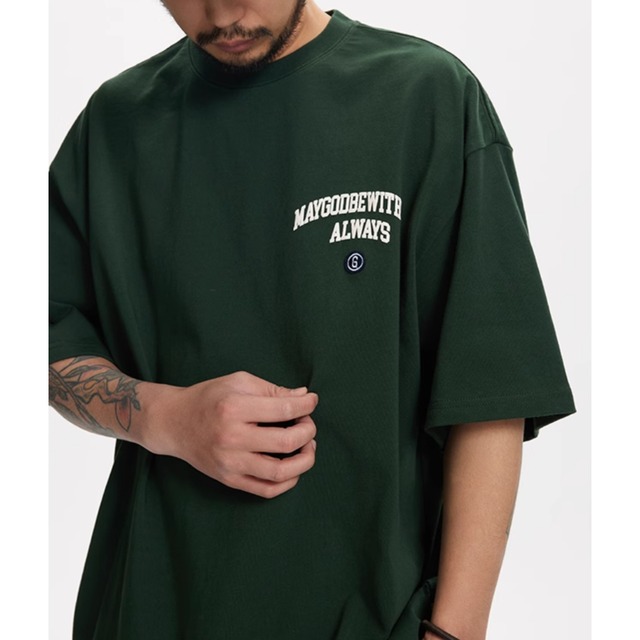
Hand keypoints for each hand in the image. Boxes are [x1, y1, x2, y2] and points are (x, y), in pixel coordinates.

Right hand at [144, 371, 318, 497]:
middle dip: (308, 431)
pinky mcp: (229, 479)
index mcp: (235, 408)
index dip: (306, 405)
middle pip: (286, 442)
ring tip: (308, 447)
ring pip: (280, 473)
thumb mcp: (238, 382)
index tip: (311, 401)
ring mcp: (230, 462)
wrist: (173, 422)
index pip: (284, 409)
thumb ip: (272, 389)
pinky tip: (294, 467)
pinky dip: (288, 482)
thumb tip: (303, 397)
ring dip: (305, 460)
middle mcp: (232, 437)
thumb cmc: (208, 397)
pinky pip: (266, 490)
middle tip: (307, 423)